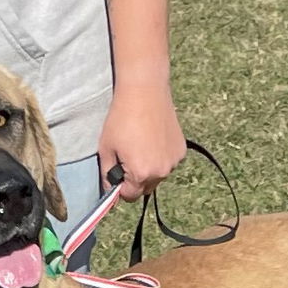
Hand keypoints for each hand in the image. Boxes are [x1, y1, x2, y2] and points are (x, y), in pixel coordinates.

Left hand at [98, 79, 185, 201]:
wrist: (144, 91)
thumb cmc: (121, 118)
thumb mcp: (106, 148)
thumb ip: (107, 174)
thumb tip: (110, 190)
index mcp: (140, 174)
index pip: (129, 196)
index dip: (121, 188)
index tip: (117, 175)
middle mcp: (160, 173)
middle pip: (145, 188)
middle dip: (135, 179)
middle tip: (128, 157)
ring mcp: (173, 162)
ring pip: (158, 176)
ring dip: (149, 169)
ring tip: (141, 145)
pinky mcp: (181, 151)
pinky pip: (168, 163)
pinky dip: (161, 158)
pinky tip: (154, 140)